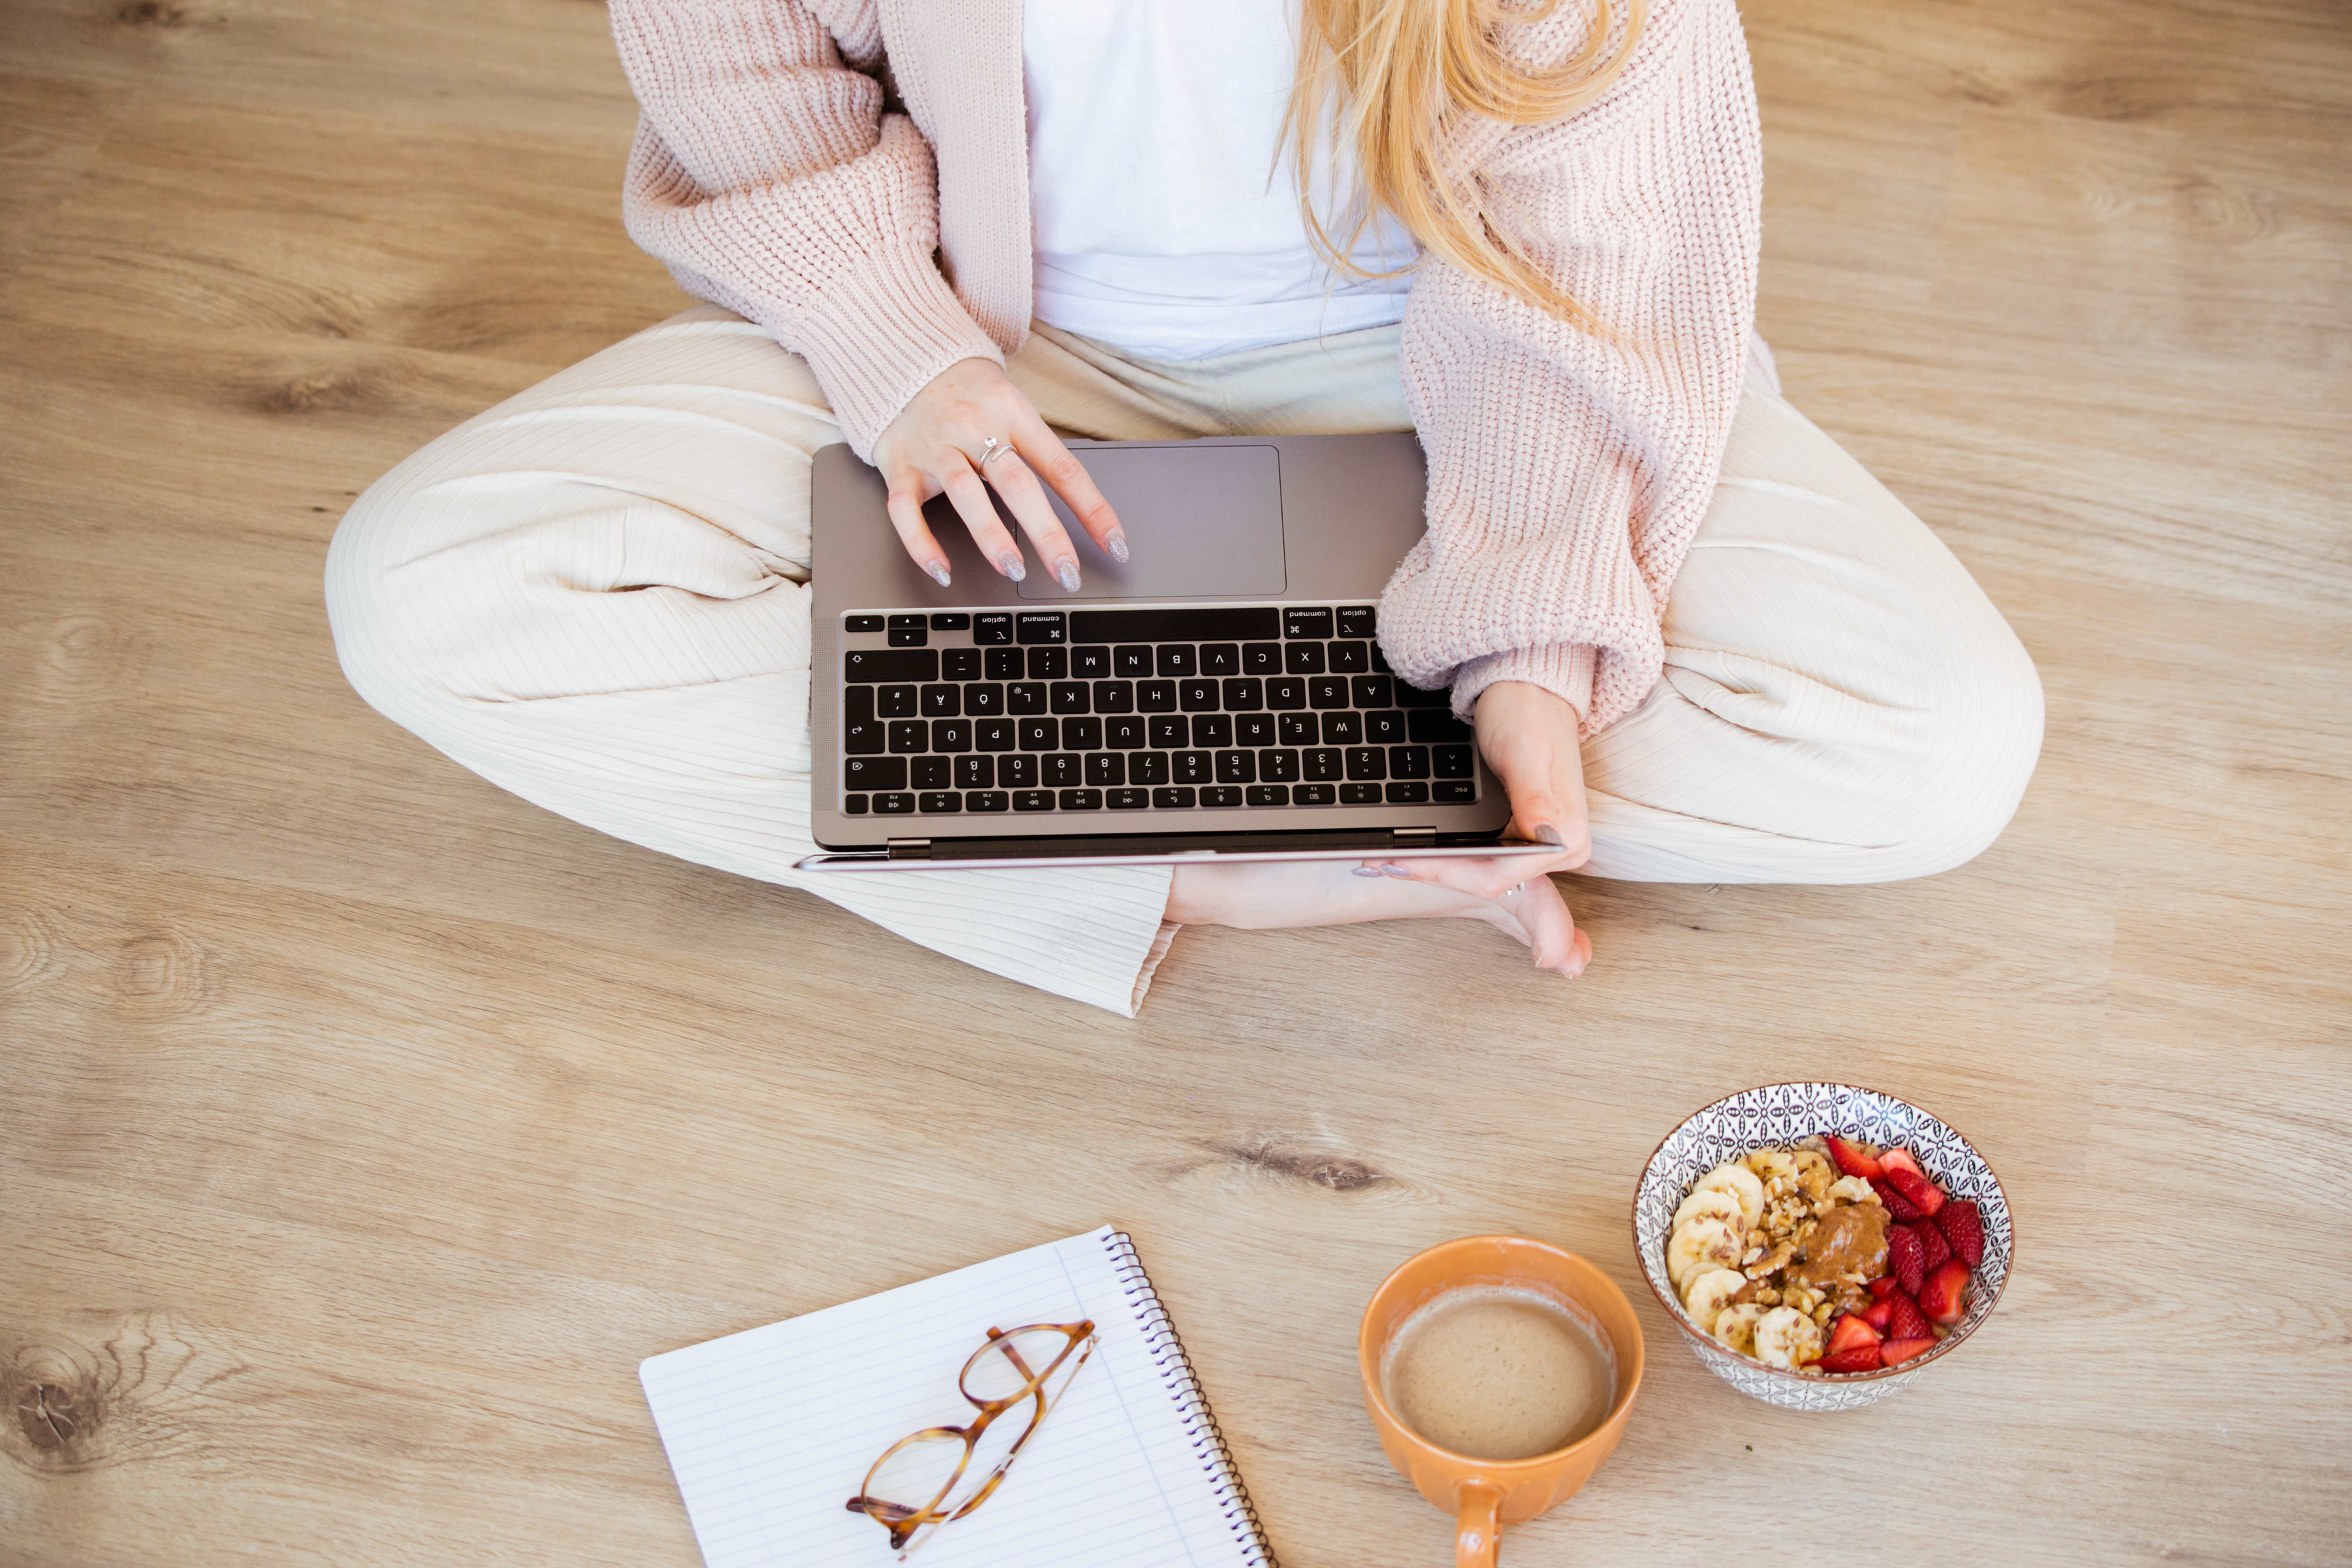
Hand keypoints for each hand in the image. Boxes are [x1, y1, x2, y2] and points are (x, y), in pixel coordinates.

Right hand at [869, 358, 1124, 591]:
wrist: (904, 358)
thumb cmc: (970, 392)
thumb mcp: (1012, 404)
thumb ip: (1037, 450)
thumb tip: (1082, 506)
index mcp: (1013, 414)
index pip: (1062, 466)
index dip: (1092, 508)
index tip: (1114, 544)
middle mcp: (975, 429)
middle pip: (1017, 483)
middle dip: (1046, 533)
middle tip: (1068, 573)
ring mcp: (936, 447)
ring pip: (965, 493)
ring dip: (991, 536)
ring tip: (1014, 570)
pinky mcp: (899, 464)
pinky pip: (906, 509)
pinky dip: (922, 543)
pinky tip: (942, 570)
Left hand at [1358, 680, 1593, 975]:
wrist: (1529, 687)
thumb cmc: (1528, 712)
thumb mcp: (1524, 754)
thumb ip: (1536, 800)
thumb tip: (1547, 835)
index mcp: (1567, 839)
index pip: (1496, 877)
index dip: (1445, 873)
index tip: (1403, 861)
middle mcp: (1559, 850)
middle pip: (1484, 880)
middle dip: (1433, 871)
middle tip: (1378, 862)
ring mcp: (1540, 844)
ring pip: (1479, 873)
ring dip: (1434, 867)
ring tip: (1385, 858)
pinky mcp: (1521, 833)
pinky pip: (1482, 856)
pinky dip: (1447, 854)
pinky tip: (1415, 849)